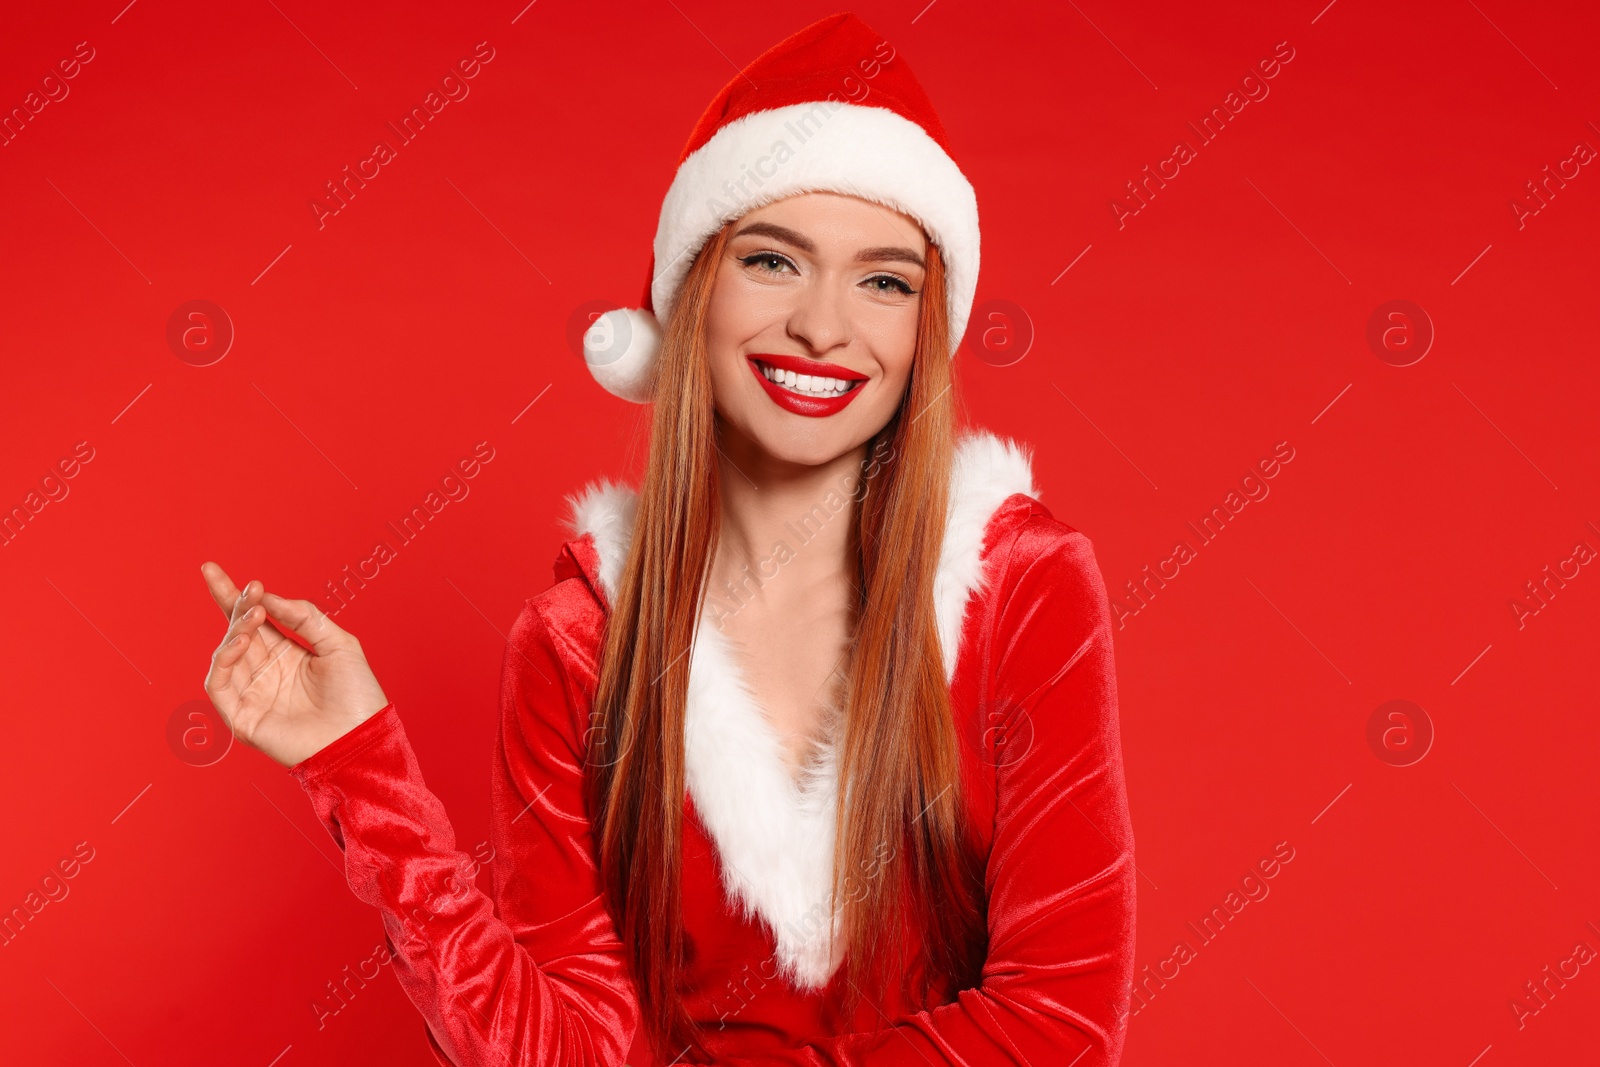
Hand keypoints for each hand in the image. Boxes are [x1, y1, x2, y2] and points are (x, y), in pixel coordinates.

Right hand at [200, 561, 389, 767]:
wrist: (362, 738)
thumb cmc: (357, 696)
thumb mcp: (339, 644)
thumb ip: (305, 617)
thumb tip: (269, 597)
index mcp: (286, 654)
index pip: (252, 619)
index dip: (233, 595)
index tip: (214, 569)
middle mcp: (264, 672)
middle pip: (235, 631)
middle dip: (234, 606)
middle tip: (247, 589)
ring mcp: (251, 694)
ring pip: (225, 654)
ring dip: (236, 630)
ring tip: (254, 614)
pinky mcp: (243, 718)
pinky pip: (218, 685)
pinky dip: (222, 660)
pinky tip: (240, 641)